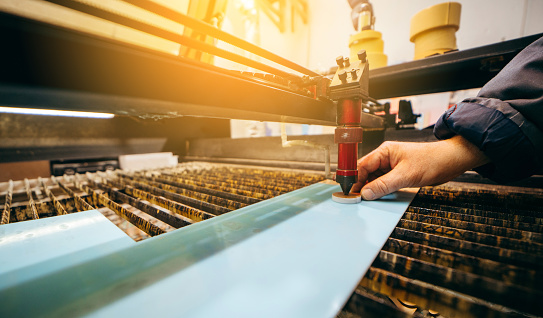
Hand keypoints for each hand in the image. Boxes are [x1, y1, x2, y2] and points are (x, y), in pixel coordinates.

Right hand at [351, 135, 489, 199]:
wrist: (452, 161)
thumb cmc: (432, 160)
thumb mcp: (405, 175)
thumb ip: (383, 185)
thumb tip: (366, 193)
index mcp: (384, 152)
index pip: (362, 166)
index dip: (354, 179)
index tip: (349, 192)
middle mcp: (386, 158)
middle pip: (366, 173)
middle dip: (360, 185)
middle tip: (356, 199)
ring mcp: (392, 166)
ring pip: (374, 179)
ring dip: (371, 189)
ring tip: (367, 199)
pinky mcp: (399, 174)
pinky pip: (384, 183)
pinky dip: (380, 190)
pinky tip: (379, 197)